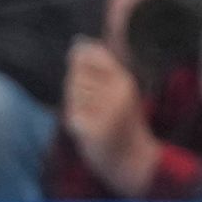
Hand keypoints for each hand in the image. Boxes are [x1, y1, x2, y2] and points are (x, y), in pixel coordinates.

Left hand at [64, 37, 164, 197]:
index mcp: (124, 80)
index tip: (81, 65)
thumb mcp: (117, 90)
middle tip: (92, 104)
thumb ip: (99, 69)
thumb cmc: (120, 121)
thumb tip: (77, 44)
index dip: (81, 57)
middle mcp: (117, 93)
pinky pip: (70, 114)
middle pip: (77, 75)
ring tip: (93, 115)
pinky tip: (88, 128)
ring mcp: (105, 111)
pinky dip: (74, 121)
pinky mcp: (93, 129)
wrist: (131, 156)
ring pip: (72, 94)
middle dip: (75, 87)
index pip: (95, 55)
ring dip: (75, 104)